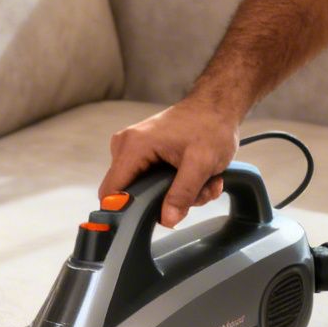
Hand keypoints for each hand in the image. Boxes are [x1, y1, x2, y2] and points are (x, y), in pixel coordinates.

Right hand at [100, 100, 238, 227]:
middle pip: (131, 195)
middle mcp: (126, 148)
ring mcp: (134, 151)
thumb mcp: (201, 163)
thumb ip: (182, 194)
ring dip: (178, 195)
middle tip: (195, 194)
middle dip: (164, 202)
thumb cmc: (210, 126)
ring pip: (146, 192)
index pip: (110, 192)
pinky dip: (177, 185)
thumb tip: (167, 220)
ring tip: (203, 183)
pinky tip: (198, 178)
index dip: (125, 211)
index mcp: (132, 147)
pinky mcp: (144, 155)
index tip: (152, 218)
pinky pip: (153, 183)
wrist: (217, 107)